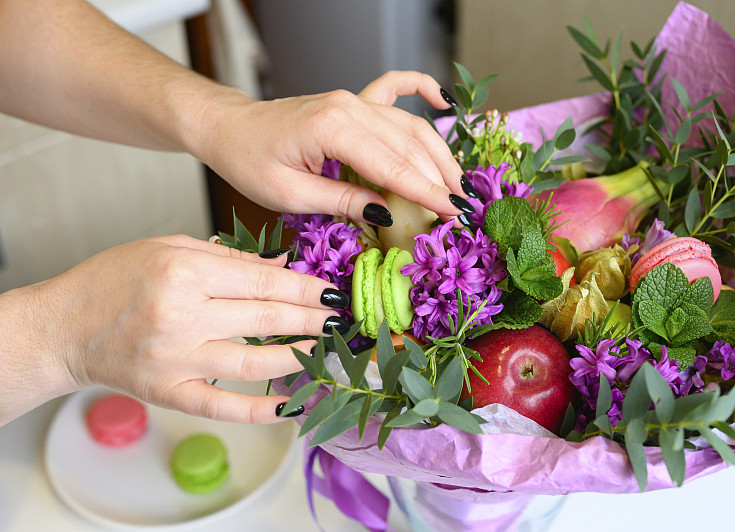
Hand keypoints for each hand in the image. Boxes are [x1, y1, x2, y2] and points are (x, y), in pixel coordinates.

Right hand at [14, 235, 348, 423]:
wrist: (65, 327)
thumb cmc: (113, 280)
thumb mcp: (168, 247)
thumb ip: (228, 257)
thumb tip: (282, 266)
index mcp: (184, 273)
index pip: (262, 282)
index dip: (305, 288)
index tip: (332, 291)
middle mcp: (182, 317)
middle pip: (266, 320)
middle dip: (312, 319)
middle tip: (342, 318)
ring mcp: (176, 360)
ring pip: (254, 363)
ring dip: (298, 357)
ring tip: (327, 349)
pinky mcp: (169, 393)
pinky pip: (222, 407)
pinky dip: (260, 409)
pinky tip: (291, 405)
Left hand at [192, 71, 469, 224]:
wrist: (229, 128)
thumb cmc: (249, 161)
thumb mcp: (289, 194)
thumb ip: (341, 200)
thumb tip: (386, 212)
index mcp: (332, 128)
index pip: (393, 165)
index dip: (427, 192)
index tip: (454, 213)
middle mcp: (349, 107)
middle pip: (409, 145)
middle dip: (439, 178)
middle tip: (461, 209)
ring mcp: (352, 100)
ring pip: (409, 125)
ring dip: (438, 154)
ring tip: (458, 183)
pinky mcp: (351, 101)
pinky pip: (394, 88)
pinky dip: (421, 90)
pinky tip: (441, 101)